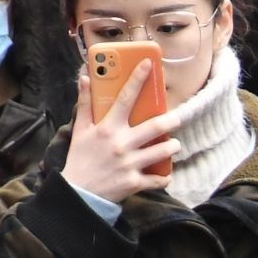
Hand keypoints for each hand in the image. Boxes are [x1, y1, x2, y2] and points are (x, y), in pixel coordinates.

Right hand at [60, 69, 180, 204]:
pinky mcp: (135, 182)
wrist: (78, 193)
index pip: (125, 98)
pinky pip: (158, 179)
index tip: (149, 64)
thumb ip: (85, 104)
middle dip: (172, 120)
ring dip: (172, 147)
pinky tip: (166, 173)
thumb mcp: (81, 130)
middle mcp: (122, 144)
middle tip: (179, 117)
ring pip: (162, 151)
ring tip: (174, 145)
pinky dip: (165, 177)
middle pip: (155, 126)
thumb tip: (84, 78)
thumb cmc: (80, 158)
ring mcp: (130, 164)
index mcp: (108, 128)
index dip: (138, 79)